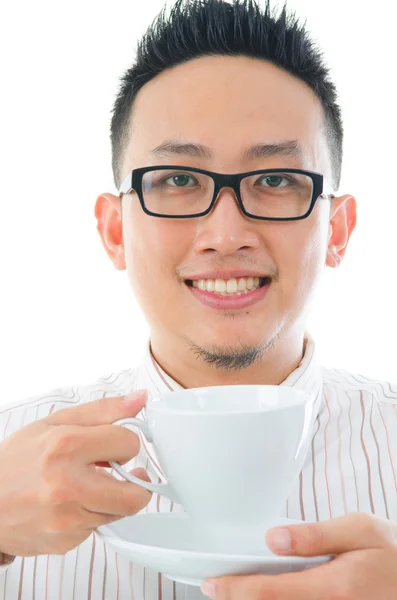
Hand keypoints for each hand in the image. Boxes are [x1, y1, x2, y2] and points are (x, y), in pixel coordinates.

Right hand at [0, 390, 151, 556]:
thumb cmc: (16, 461)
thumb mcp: (55, 423)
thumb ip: (103, 410)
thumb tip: (140, 399)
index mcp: (65, 446)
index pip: (130, 443)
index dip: (125, 442)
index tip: (115, 445)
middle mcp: (67, 485)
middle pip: (135, 494)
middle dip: (134, 482)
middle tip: (121, 473)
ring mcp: (67, 519)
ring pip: (119, 512)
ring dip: (111, 498)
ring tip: (87, 485)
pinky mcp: (65, 542)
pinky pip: (97, 528)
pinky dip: (91, 515)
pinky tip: (71, 504)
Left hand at [201, 513, 396, 598]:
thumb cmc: (393, 552)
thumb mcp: (360, 529)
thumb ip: (315, 535)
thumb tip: (273, 539)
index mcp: (333, 587)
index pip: (269, 592)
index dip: (235, 590)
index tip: (212, 584)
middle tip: (218, 588)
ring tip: (240, 591)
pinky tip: (274, 592)